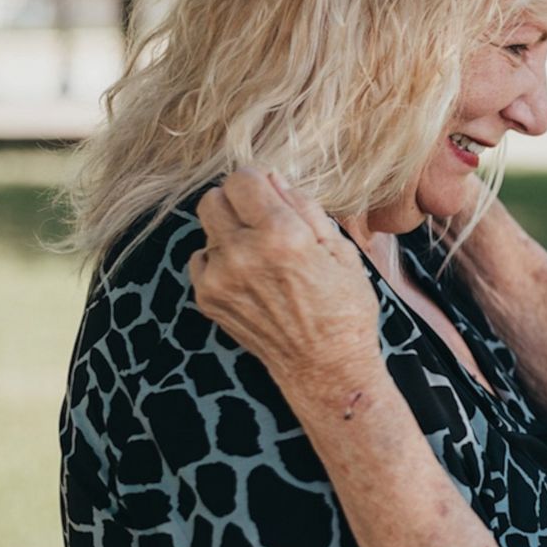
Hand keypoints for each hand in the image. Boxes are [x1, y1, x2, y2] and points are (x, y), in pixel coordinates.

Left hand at [190, 168, 380, 388]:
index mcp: (282, 235)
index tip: (269, 192)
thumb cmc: (344, 308)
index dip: (258, 180)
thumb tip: (274, 179)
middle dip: (236, 201)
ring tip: (261, 254)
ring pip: (207, 229)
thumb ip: (304, 208)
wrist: (325, 367)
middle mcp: (243, 254)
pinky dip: (221, 260)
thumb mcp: (341, 250)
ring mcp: (220, 279)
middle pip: (213, 198)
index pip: (242, 179)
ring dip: (229, 231)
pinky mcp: (207, 299)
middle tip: (261, 218)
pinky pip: (202, 259)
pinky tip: (250, 276)